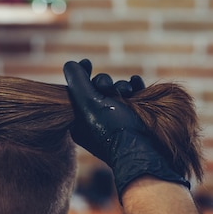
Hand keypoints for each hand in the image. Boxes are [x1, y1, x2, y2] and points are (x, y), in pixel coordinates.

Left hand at [63, 59, 189, 198]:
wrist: (142, 150)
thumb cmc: (111, 128)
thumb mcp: (87, 102)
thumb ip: (76, 80)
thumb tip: (71, 64)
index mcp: (80, 122)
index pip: (77, 93)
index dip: (81, 75)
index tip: (87, 62)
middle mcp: (97, 122)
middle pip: (97, 90)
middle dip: (104, 82)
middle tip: (107, 88)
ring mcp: (118, 120)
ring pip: (117, 91)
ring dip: (122, 85)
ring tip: (127, 91)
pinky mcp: (136, 118)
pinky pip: (134, 96)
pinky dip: (135, 87)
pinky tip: (137, 84)